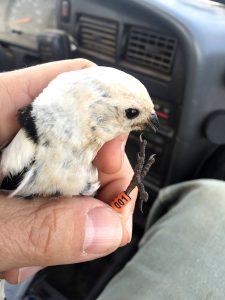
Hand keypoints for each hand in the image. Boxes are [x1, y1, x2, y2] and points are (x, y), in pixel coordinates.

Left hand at [0, 59, 136, 283]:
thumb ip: (36, 229)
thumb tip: (106, 229)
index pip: (74, 83)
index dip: (108, 112)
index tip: (116, 158)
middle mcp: (13, 124)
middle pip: (84, 131)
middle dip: (102, 175)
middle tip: (103, 214)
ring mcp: (17, 152)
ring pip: (74, 170)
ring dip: (76, 210)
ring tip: (44, 245)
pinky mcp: (16, 179)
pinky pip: (55, 192)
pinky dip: (56, 222)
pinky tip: (26, 249)